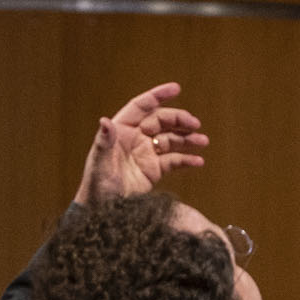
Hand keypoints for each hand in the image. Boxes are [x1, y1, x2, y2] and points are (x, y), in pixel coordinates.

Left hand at [74, 82, 207, 204]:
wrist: (102, 211)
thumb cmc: (96, 186)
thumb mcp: (99, 163)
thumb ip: (104, 142)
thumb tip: (104, 121)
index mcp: (121, 130)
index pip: (141, 106)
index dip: (158, 96)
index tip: (176, 88)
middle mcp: (135, 138)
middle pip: (161, 121)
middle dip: (179, 120)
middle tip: (195, 124)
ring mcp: (146, 153)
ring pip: (171, 139)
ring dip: (187, 139)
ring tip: (202, 141)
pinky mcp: (154, 170)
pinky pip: (173, 160)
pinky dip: (186, 160)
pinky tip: (198, 161)